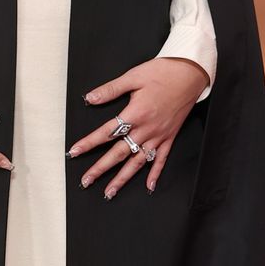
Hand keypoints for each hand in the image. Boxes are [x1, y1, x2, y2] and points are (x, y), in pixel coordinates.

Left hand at [68, 57, 209, 198]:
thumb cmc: (163, 73)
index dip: (88, 143)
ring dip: (123, 178)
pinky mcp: (169, 136)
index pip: (107, 132)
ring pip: (138, 161)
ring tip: (110, 192)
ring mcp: (159, 135)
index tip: (75, 152)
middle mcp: (146, 129)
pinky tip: (149, 186)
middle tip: (87, 181)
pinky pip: (161, 159)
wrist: (190, 74)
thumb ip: (110, 89)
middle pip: (119, 153)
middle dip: (101, 169)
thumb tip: (90, 98)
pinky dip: (155, 174)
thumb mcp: (133, 76)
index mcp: (135, 113)